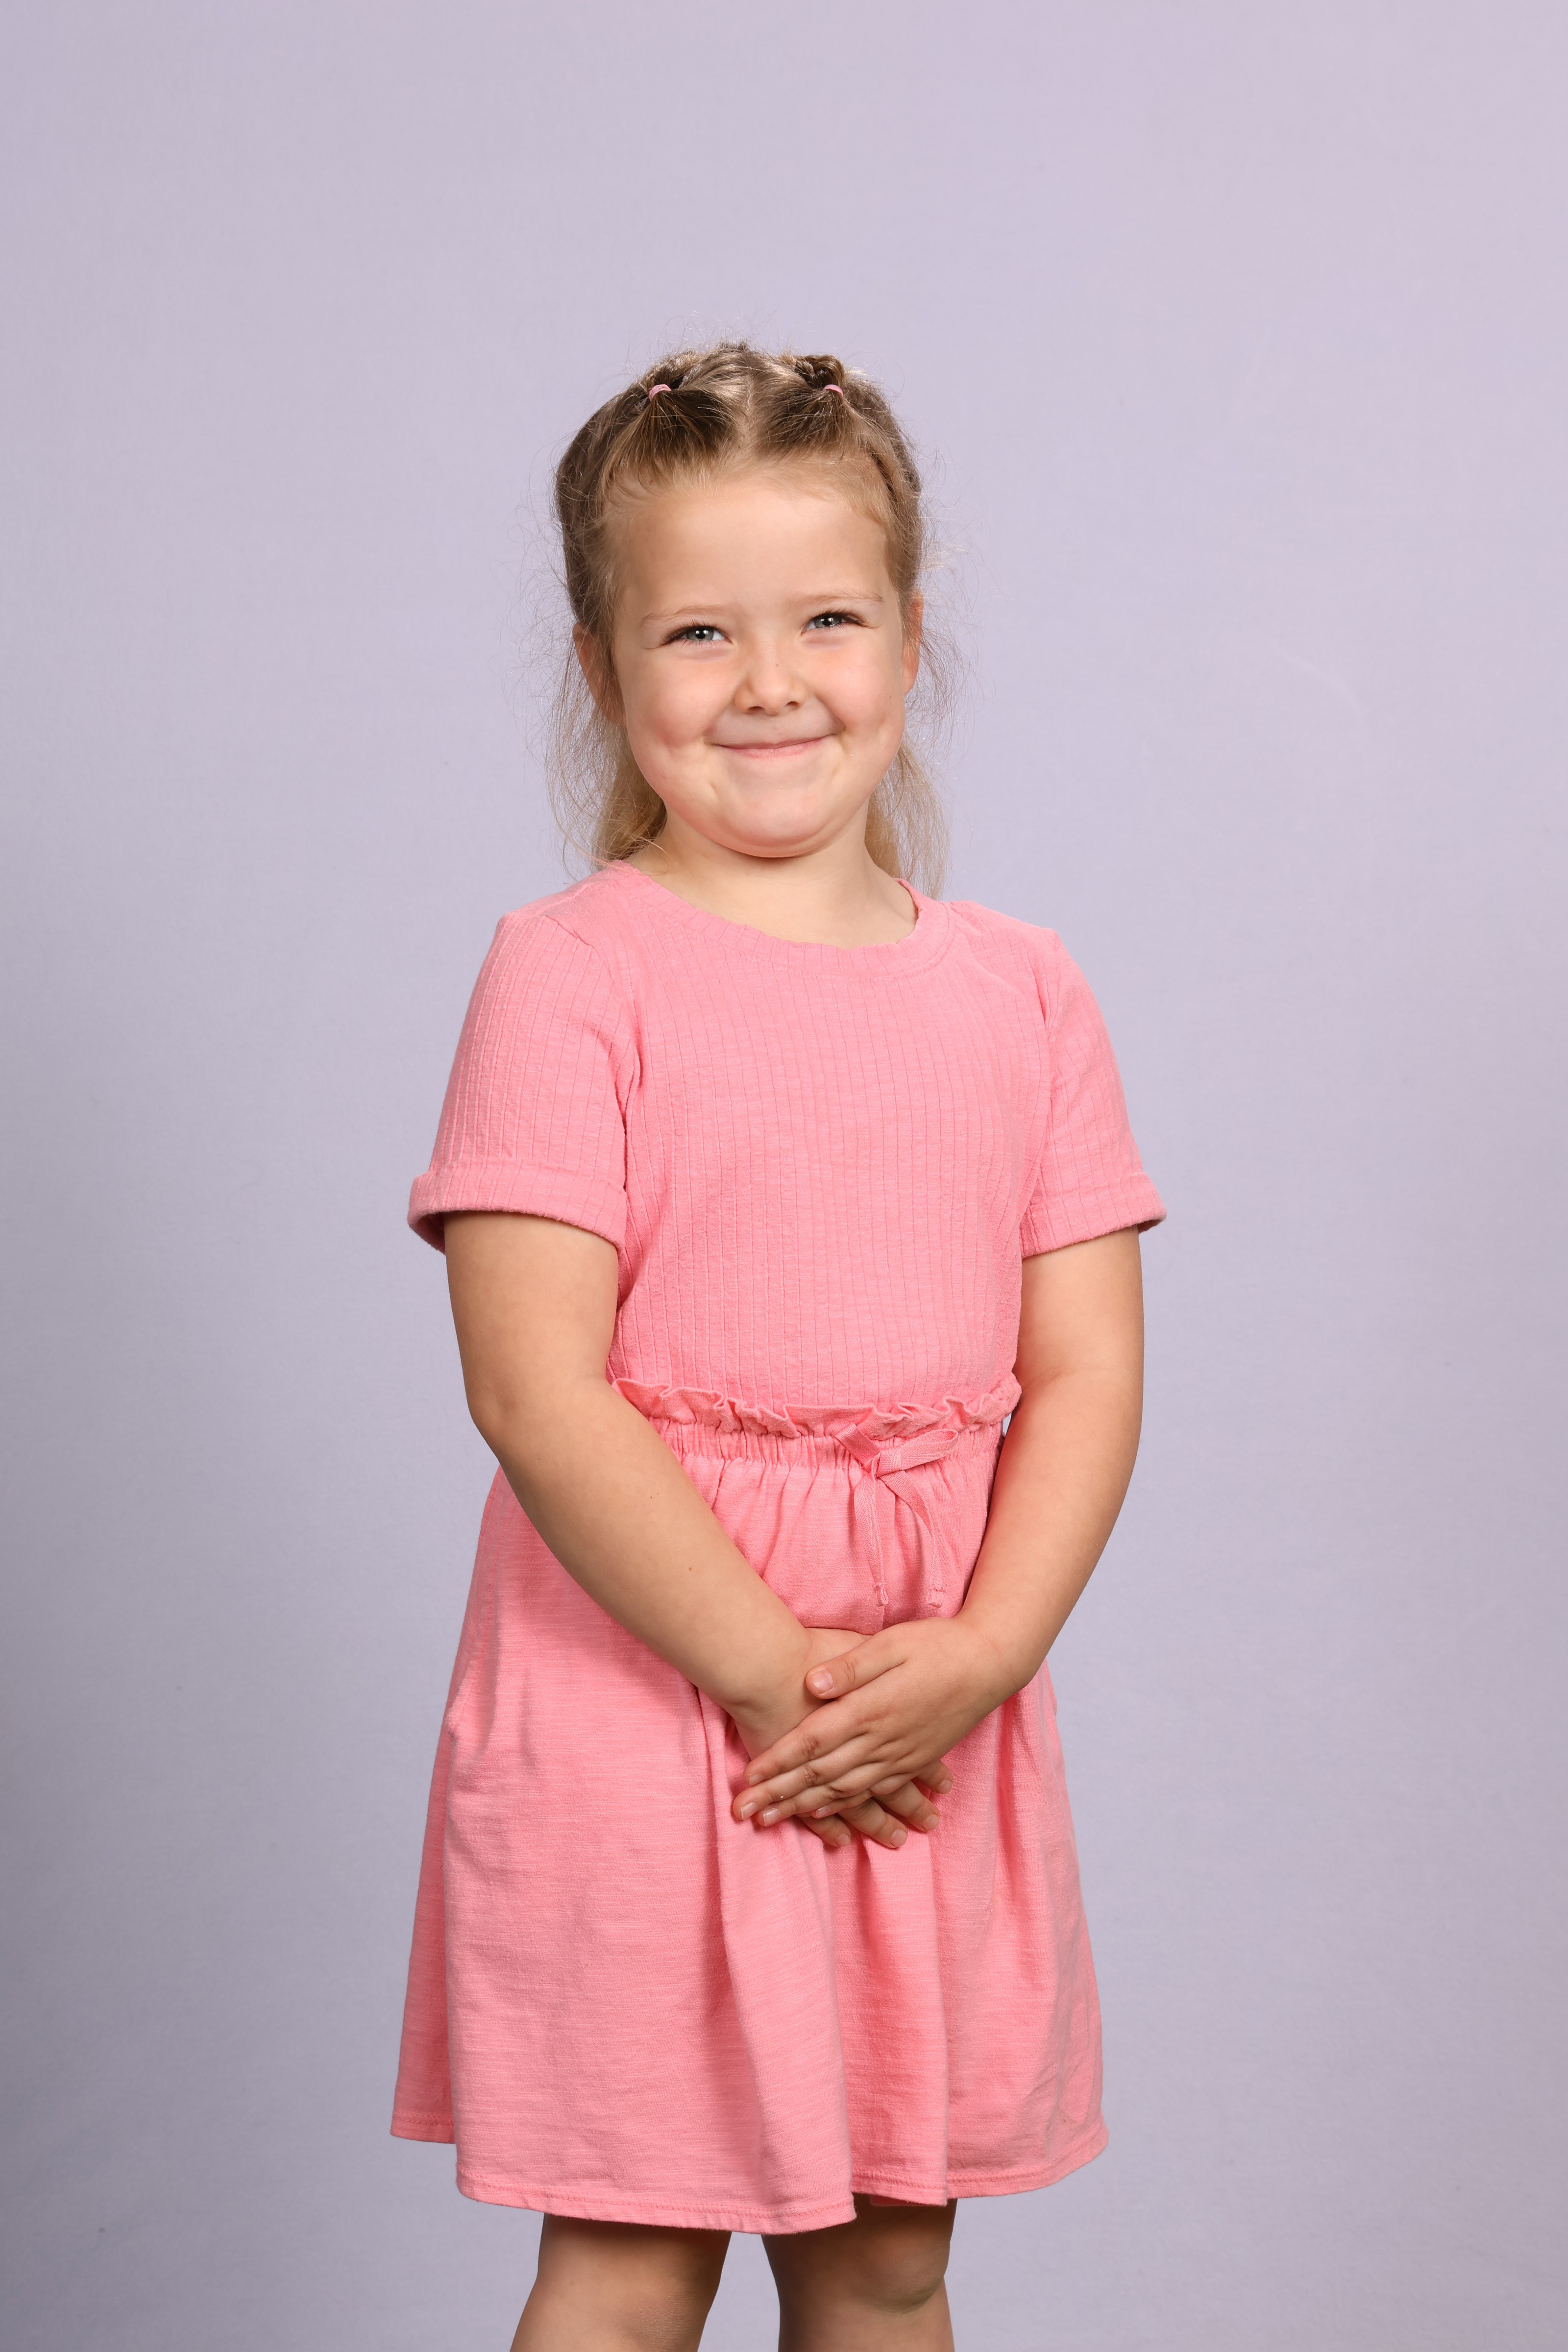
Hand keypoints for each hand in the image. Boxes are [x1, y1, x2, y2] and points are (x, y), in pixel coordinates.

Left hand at [732, 1616, 1012, 1828]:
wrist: (989, 1664)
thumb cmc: (938, 1645)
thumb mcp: (893, 1643)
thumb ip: (852, 1666)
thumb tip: (812, 1681)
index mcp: (870, 1709)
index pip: (812, 1741)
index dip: (777, 1761)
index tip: (746, 1778)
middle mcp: (881, 1740)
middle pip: (818, 1774)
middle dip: (777, 1795)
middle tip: (742, 1813)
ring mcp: (898, 1755)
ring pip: (841, 1789)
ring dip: (801, 1807)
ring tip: (769, 1820)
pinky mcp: (913, 1760)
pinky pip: (870, 1790)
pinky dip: (842, 1805)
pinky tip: (821, 1813)